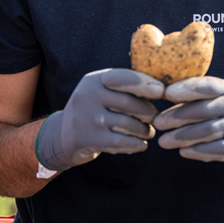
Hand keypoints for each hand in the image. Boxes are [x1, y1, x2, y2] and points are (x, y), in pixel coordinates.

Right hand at [36, 69, 163, 169]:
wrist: (62, 136)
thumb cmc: (94, 111)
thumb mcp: (102, 93)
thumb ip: (125, 89)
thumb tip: (160, 90)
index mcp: (94, 80)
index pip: (123, 77)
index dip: (144, 83)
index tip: (161, 91)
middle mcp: (88, 95)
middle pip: (129, 103)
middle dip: (148, 112)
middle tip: (155, 118)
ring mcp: (87, 118)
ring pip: (128, 124)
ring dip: (145, 130)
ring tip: (149, 132)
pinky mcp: (88, 138)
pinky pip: (121, 142)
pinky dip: (136, 144)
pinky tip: (142, 145)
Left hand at [153, 77, 223, 165]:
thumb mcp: (221, 97)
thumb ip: (199, 95)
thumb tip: (163, 94)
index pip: (207, 85)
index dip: (187, 89)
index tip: (166, 93)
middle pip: (203, 110)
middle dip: (177, 116)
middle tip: (157, 122)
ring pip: (206, 131)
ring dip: (182, 137)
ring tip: (163, 141)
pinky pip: (216, 149)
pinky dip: (197, 151)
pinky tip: (183, 152)